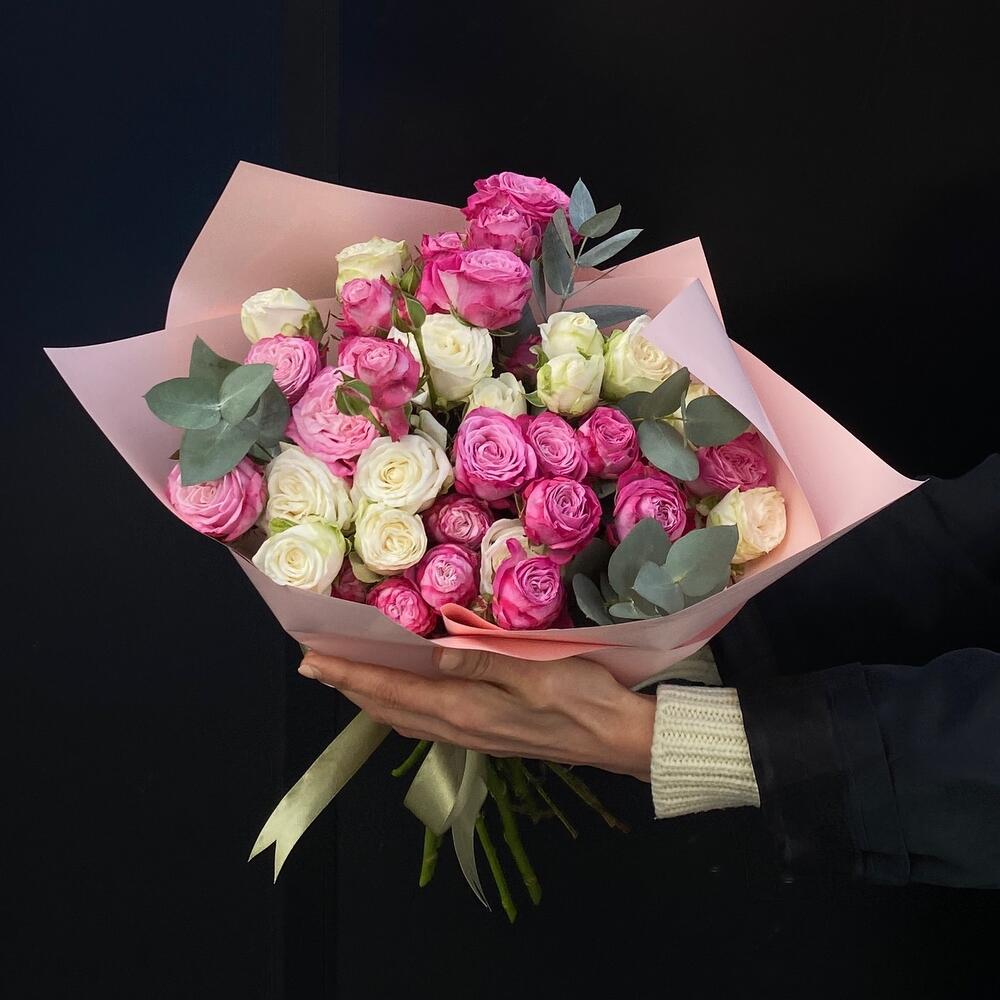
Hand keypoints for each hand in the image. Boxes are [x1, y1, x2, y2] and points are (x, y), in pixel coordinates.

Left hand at [298, 646, 655, 780]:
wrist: (619, 738)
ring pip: (404, 718)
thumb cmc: (582, 696)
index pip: (391, 689)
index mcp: (464, 709)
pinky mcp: (487, 735)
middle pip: (388, 707)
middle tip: (314, 664)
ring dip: (370, 698)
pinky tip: (404, 695)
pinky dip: (400, 705)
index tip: (311, 659)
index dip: (349, 673)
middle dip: (348, 686)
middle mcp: (459, 727)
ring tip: (347, 678)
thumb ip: (481, 660)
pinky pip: (426, 722)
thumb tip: (431, 650)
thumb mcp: (535, 669)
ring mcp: (472, 735)